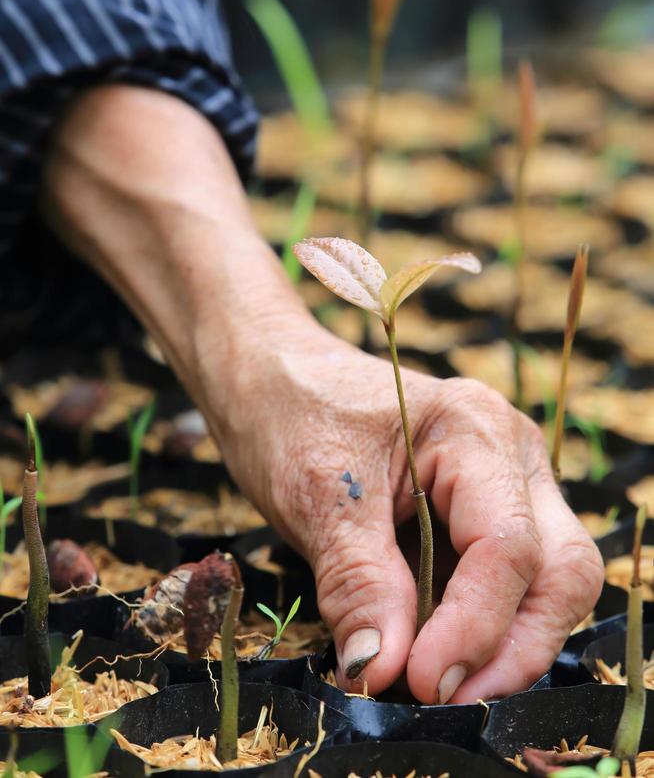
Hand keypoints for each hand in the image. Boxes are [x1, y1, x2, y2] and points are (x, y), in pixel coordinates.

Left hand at [215, 326, 603, 704]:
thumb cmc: (292, 412)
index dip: (474, 626)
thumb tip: (382, 672)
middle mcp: (508, 455)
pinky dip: (477, 628)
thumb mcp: (316, 496)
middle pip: (559, 567)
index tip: (422, 682)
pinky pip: (504, 582)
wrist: (272, 378)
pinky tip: (433, 655)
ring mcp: (503, 485)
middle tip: (450, 699)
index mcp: (474, 428)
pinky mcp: (480, 515)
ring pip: (544, 582)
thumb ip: (358, 583)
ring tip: (437, 686)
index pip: (507, 544)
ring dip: (501, 644)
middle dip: (516, 645)